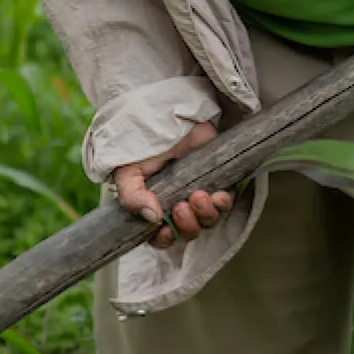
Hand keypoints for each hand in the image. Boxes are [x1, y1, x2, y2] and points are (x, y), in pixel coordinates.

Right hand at [111, 121, 234, 248]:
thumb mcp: (128, 171)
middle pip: (189, 232)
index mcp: (154, 207)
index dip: (165, 240)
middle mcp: (177, 204)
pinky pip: (225, 202)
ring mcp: (198, 193)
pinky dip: (223, 203)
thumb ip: (132, 196)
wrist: (164, 113)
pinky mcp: (217, 179)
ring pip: (208, 220)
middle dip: (188, 226)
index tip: (166, 230)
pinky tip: (216, 194)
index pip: (161, 237)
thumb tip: (153, 218)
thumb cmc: (141, 143)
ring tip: (198, 196)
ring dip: (205, 215)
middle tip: (182, 206)